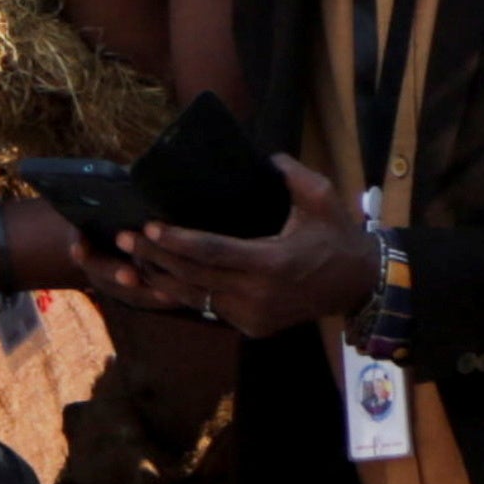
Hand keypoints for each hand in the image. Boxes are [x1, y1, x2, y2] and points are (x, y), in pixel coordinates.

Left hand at [107, 153, 376, 335]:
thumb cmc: (337, 237)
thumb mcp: (322, 196)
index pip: (212, 252)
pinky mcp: (252, 328)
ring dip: (161, 279)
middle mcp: (257, 295)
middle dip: (155, 256)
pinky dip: (185, 293)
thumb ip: (290, 172)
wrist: (358, 285)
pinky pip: (210, 309)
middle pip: (194, 276)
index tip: (148, 225)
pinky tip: (162, 278)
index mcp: (272, 263)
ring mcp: (253, 316)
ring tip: (131, 259)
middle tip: (125, 237)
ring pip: (196, 299)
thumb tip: (262, 156)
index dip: (177, 240)